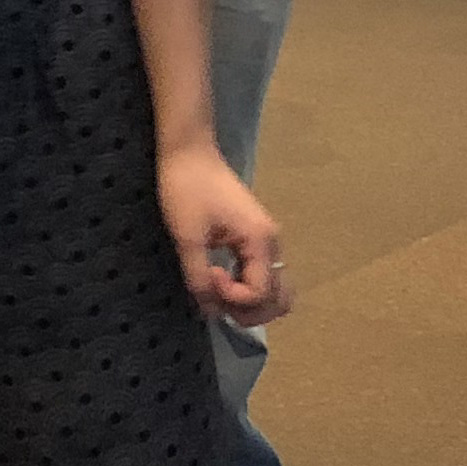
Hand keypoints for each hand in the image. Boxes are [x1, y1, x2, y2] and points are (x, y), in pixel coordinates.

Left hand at [156, 141, 287, 324]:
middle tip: (215, 297)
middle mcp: (272, 243)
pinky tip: (221, 280)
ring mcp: (266, 241)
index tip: (207, 275)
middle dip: (249, 309)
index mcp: (261, 241)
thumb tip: (210, 311)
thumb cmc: (187, 189)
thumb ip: (200, 278)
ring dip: (250, 301)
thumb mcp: (188, 237)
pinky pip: (261, 275)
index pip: (259, 293)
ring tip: (219, 292)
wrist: (189, 153)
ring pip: (274, 289)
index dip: (232, 297)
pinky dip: (247, 287)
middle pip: (279, 298)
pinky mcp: (254, 238)